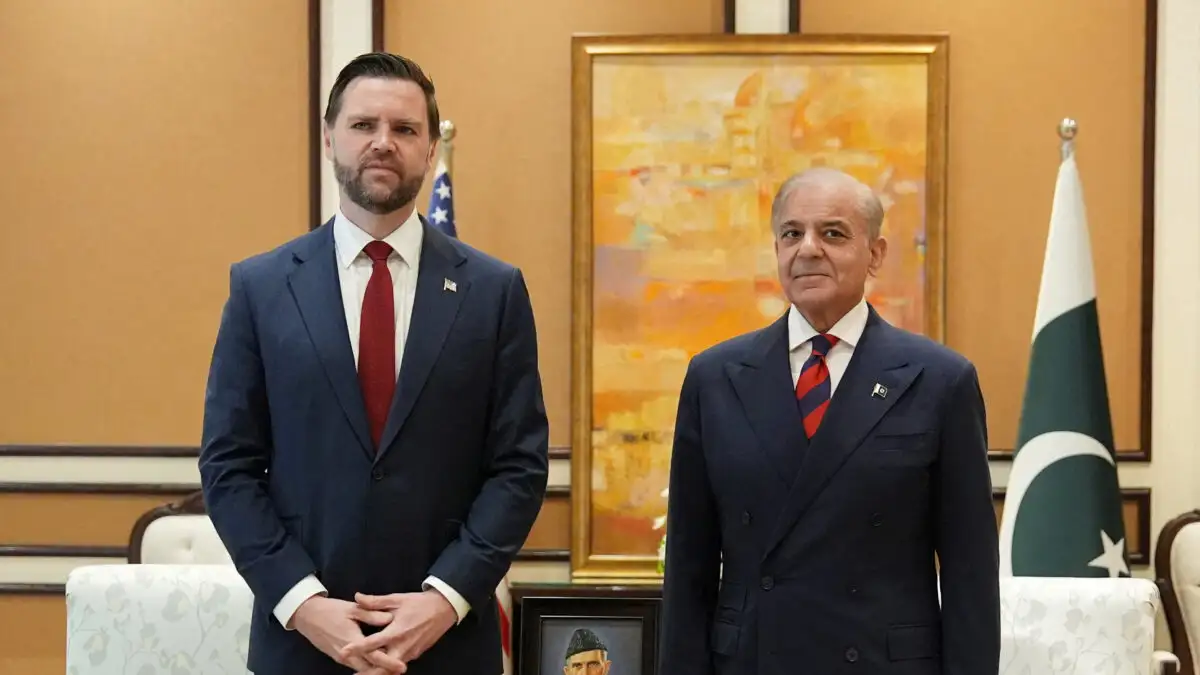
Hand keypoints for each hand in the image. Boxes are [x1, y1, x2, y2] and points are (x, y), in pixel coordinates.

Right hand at [292, 595, 395, 671]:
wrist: (308, 616)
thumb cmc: (330, 610)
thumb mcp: (352, 608)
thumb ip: (371, 614)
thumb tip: (390, 618)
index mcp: (352, 640)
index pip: (373, 656)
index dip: (389, 663)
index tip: (402, 667)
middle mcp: (347, 654)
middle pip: (369, 668)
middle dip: (385, 670)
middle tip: (401, 669)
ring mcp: (342, 658)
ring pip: (362, 668)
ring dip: (376, 669)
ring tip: (393, 668)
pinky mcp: (339, 658)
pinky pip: (356, 665)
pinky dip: (368, 665)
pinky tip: (378, 661)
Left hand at [338, 590, 457, 669]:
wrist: (444, 609)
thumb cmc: (419, 603)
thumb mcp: (397, 599)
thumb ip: (375, 601)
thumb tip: (356, 597)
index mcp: (396, 631)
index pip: (373, 643)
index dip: (357, 648)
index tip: (344, 652)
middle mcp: (403, 646)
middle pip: (383, 666)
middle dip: (368, 673)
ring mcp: (410, 653)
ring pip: (391, 669)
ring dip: (378, 672)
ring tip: (362, 674)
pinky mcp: (415, 655)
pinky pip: (398, 664)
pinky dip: (388, 668)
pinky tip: (379, 667)